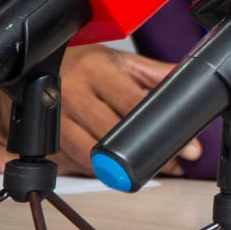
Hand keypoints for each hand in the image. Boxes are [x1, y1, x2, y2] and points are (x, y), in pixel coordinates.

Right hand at [51, 45, 201, 174]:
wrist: (42, 67)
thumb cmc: (82, 63)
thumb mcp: (121, 60)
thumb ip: (156, 73)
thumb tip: (188, 83)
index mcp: (96, 72)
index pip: (134, 106)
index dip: (161, 128)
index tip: (186, 145)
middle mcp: (73, 95)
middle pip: (113, 136)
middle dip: (146, 154)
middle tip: (172, 161)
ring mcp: (56, 120)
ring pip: (93, 156)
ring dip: (122, 168)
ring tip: (147, 167)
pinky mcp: (47, 141)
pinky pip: (76, 163)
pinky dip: (99, 169)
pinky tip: (115, 166)